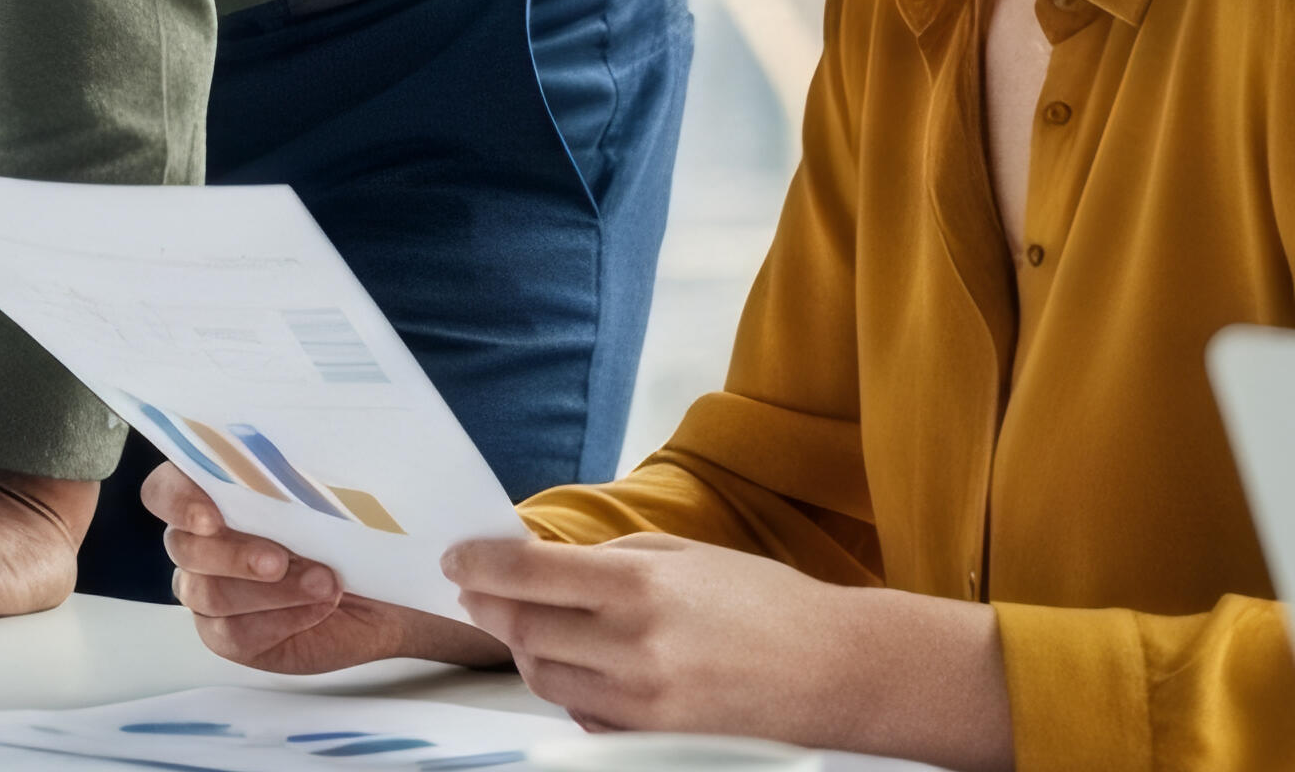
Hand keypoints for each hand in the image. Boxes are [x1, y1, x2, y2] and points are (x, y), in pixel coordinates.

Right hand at [152, 461, 506, 671]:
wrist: (387, 593)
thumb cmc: (352, 533)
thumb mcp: (330, 495)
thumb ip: (296, 477)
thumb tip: (291, 459)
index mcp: (212, 495)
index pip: (164, 492)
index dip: (178, 502)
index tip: (212, 516)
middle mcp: (199, 544)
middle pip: (183, 548)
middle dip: (233, 554)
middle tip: (279, 559)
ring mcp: (209, 593)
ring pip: (209, 594)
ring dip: (269, 591)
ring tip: (324, 583)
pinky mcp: (230, 636)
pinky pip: (235, 633)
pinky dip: (281, 620)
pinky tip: (319, 607)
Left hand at [443, 532, 1010, 767]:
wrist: (838, 672)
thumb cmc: (765, 604)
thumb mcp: (685, 555)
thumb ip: (606, 558)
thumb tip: (534, 556)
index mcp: (641, 587)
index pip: (525, 573)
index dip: (478, 564)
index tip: (456, 558)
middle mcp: (634, 648)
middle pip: (520, 628)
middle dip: (492, 606)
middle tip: (482, 591)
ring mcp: (641, 702)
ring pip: (542, 676)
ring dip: (530, 649)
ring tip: (549, 627)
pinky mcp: (651, 739)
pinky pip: (579, 714)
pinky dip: (571, 689)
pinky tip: (594, 666)